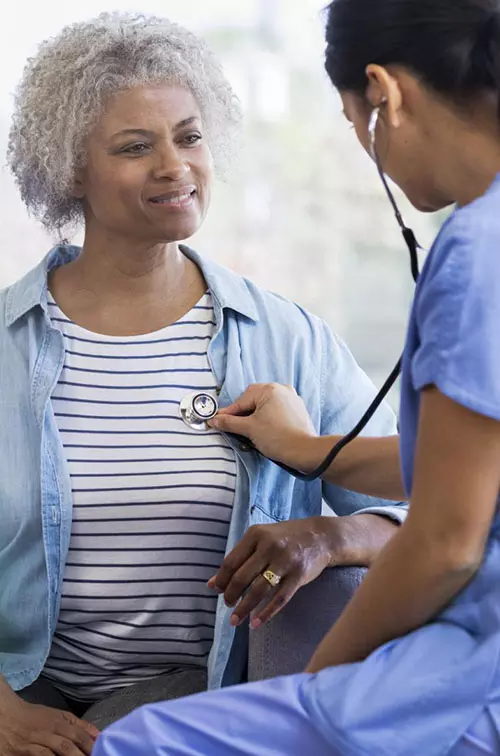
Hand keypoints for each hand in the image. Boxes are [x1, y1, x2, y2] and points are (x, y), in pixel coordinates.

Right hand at [0, 685, 98, 755]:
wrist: (7, 715)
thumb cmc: (35, 717)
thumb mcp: (58, 715)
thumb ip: (79, 724)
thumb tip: (99, 734)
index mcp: (59, 721)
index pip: (79, 735)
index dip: (90, 746)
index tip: (101, 753)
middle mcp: (48, 731)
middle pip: (67, 746)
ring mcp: (34, 742)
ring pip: (54, 753)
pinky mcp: (23, 753)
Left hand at [207, 517, 334, 628]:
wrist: (321, 536)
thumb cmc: (285, 538)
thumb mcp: (261, 539)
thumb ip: (239, 557)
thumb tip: (212, 584)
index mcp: (256, 535)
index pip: (231, 561)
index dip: (221, 579)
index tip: (216, 591)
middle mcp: (270, 546)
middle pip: (242, 577)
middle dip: (231, 595)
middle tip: (227, 605)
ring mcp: (285, 561)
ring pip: (259, 590)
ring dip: (244, 608)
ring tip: (235, 620)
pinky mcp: (299, 575)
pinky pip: (279, 599)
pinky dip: (266, 613)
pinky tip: (256, 623)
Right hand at [209, 383, 316, 468]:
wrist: (304, 451)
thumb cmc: (277, 437)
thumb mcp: (249, 429)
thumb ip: (229, 422)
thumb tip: (214, 420)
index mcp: (269, 389)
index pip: (242, 400)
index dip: (229, 412)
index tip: (218, 420)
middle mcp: (282, 389)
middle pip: (254, 398)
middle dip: (243, 412)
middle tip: (234, 425)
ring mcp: (292, 398)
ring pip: (266, 404)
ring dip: (255, 414)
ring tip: (249, 428)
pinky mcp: (298, 409)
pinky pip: (277, 408)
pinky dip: (268, 416)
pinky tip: (264, 427)